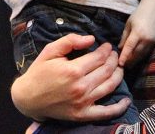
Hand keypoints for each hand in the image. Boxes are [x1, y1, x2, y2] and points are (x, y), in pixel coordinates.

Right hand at [11, 35, 129, 122]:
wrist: (28, 98)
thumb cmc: (39, 72)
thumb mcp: (50, 51)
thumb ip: (70, 41)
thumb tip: (91, 39)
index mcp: (73, 70)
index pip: (99, 57)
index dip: (106, 50)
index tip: (108, 46)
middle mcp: (81, 86)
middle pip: (107, 70)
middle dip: (114, 60)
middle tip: (114, 55)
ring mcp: (83, 102)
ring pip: (110, 86)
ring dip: (119, 75)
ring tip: (119, 68)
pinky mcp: (83, 115)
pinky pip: (107, 112)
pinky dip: (119, 107)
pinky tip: (126, 100)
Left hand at [118, 0, 154, 66]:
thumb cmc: (139, 14)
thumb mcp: (129, 23)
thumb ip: (125, 36)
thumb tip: (120, 48)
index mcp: (138, 32)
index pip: (130, 47)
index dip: (124, 56)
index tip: (120, 64)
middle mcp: (147, 39)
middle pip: (137, 54)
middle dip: (129, 61)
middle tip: (122, 66)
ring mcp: (153, 41)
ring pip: (143, 54)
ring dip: (135, 60)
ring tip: (128, 65)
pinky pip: (147, 52)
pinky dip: (141, 56)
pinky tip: (136, 58)